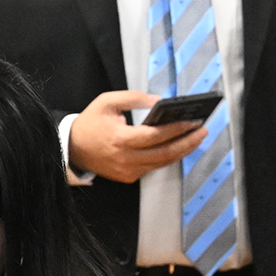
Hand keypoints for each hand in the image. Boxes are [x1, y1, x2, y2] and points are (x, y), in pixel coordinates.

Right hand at [68, 92, 207, 183]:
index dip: (176, 129)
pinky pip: (153, 167)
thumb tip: (159, 101)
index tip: (192, 121)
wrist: (72, 148)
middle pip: (165, 153)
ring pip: (162, 162)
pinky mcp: (128, 177)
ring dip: (182, 150)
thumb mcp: (107, 102)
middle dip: (188, 142)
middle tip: (203, 131)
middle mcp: (125, 158)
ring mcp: (127, 171)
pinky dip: (167, 157)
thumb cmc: (90, 123)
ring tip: (196, 138)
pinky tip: (178, 147)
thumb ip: (133, 98)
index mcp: (119, 139)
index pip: (155, 136)